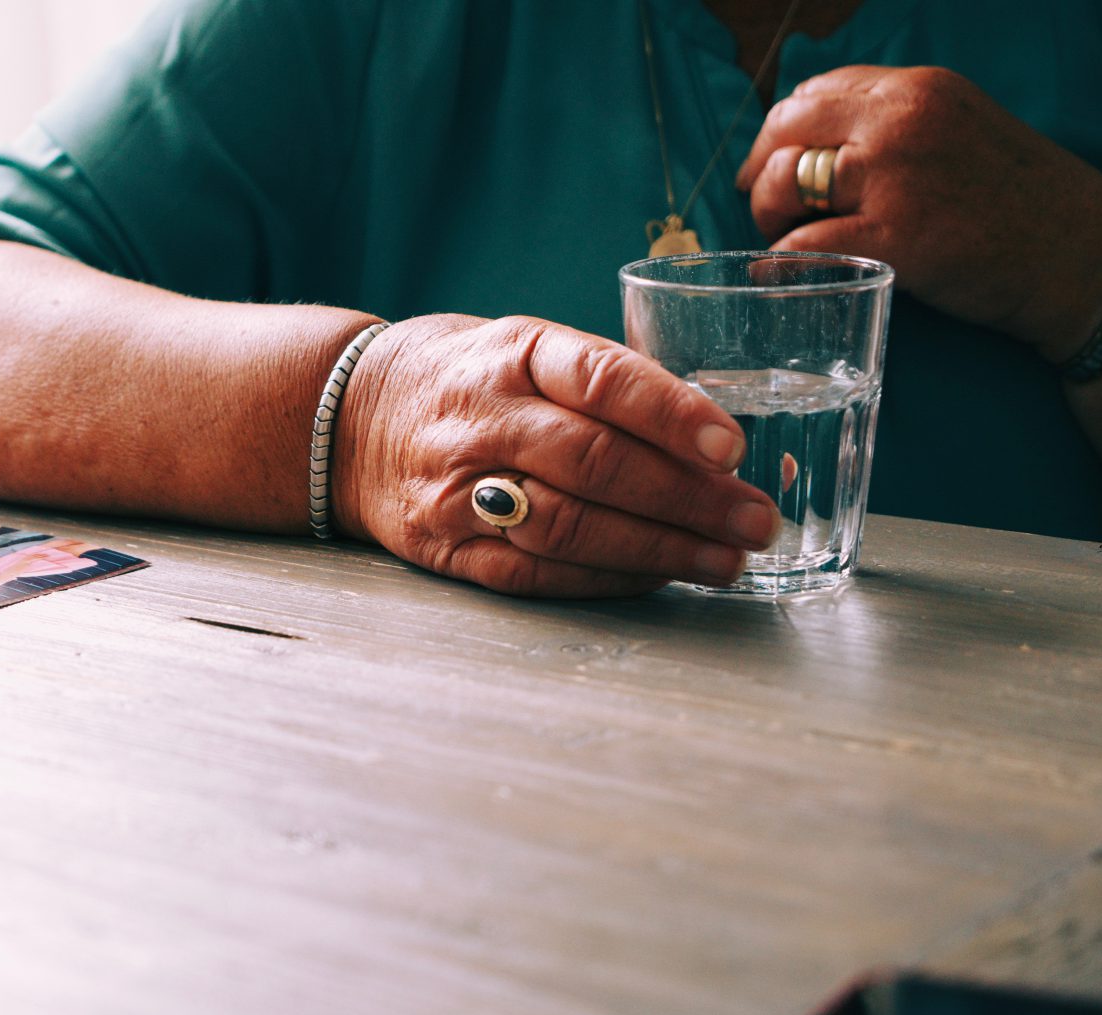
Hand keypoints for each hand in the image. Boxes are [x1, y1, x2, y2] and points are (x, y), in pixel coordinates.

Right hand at [333, 315, 781, 597]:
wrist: (346, 418)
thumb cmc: (467, 380)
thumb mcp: (524, 348)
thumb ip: (605, 384)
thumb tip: (718, 442)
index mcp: (511, 353)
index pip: (600, 378)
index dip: (671, 414)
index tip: (732, 448)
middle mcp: (480, 418)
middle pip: (593, 462)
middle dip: (687, 498)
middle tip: (755, 520)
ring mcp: (455, 487)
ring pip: (567, 525)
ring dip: (657, 549)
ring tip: (724, 560)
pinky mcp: (443, 546)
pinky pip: (533, 573)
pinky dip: (604, 578)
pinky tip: (657, 577)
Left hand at [736, 65, 1101, 361]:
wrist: (1076, 255)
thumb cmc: (1017, 201)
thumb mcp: (959, 131)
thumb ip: (895, 127)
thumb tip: (815, 147)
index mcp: (917, 90)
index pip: (815, 92)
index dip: (782, 132)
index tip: (776, 163)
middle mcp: (900, 122)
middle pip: (785, 129)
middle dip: (762, 170)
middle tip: (771, 207)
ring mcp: (894, 177)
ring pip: (784, 182)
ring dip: (768, 214)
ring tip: (786, 236)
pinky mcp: (892, 237)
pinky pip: (801, 244)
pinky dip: (779, 261)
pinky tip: (780, 272)